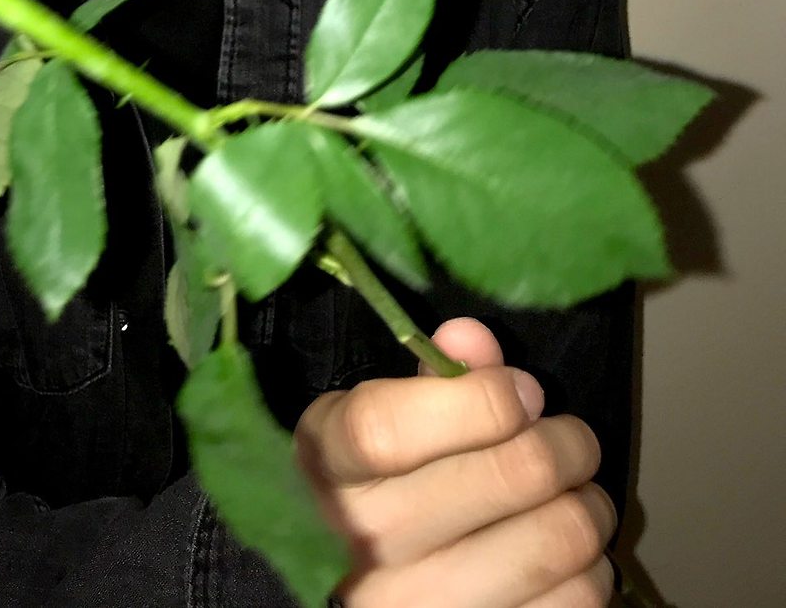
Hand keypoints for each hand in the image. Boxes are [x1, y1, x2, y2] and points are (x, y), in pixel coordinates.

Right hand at [293, 317, 616, 606]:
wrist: (369, 589)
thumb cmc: (381, 486)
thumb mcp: (383, 418)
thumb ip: (432, 375)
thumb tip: (473, 339)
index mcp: (330, 466)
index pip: (388, 431)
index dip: (478, 400)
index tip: (523, 391)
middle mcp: (364, 544)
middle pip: (510, 473)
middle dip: (565, 442)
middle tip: (569, 441)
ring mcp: (421, 607)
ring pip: (561, 536)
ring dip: (588, 506)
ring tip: (575, 497)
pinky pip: (578, 598)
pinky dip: (589, 570)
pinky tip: (562, 556)